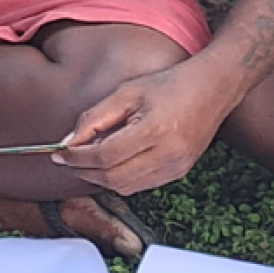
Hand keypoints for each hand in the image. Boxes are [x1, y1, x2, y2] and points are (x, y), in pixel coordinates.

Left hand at [51, 62, 228, 194]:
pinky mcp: (180, 173)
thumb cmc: (170, 84)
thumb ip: (95, 118)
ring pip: (125, 187)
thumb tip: (68, 143)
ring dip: (100, 179)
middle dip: (84, 171)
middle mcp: (168, 154)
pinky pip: (141, 186)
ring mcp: (176, 167)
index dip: (77, 157)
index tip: (59, 152)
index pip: (104, 156)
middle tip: (68, 160)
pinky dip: (120, 179)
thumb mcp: (127, 92)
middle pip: (112, 178)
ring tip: (87, 162)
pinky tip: (112, 164)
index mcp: (154, 130)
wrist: (213, 89)